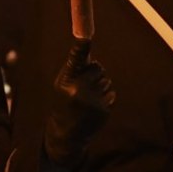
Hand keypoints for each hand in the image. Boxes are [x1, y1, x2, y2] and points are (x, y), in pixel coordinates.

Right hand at [43, 40, 112, 169]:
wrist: (67, 133)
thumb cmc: (63, 104)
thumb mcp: (62, 86)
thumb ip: (74, 70)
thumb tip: (89, 53)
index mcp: (66, 82)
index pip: (75, 61)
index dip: (80, 48)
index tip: (85, 38)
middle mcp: (79, 90)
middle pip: (98, 68)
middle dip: (94, 72)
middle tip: (85, 84)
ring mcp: (93, 100)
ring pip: (106, 79)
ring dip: (101, 84)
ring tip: (89, 96)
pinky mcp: (104, 108)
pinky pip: (111, 92)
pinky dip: (106, 95)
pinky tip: (95, 104)